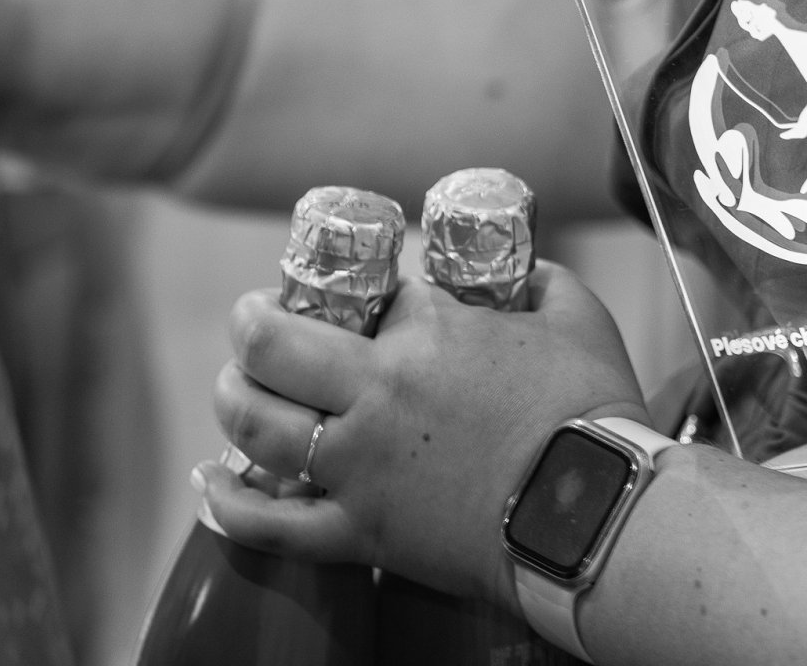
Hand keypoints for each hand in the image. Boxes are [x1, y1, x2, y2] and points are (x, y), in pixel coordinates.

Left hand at [197, 260, 648, 605]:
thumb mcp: (580, 316)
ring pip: (254, 423)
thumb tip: (525, 273)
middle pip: (271, 346)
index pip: (362, 292)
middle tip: (255, 322)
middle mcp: (376, 392)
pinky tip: (209, 480)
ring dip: (233, 395)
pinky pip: (268, 523)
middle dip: (252, 325)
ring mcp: (360, 466)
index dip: (355, 287)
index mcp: (428, 332)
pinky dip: (227, 501)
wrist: (597, 514)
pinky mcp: (360, 533)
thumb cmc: (595, 413)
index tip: (359, 295)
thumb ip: (543, 282)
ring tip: (236, 385)